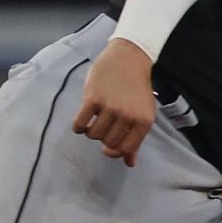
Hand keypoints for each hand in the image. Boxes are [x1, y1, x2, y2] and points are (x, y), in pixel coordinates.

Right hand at [72, 38, 157, 166]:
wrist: (128, 58)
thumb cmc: (136, 88)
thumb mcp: (143, 113)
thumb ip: (136, 138)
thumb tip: (129, 163)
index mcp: (144, 121)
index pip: (125, 149)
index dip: (114, 152)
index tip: (108, 148)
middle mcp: (128, 115)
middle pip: (108, 143)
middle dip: (103, 139)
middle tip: (103, 127)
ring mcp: (110, 107)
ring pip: (94, 135)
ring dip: (90, 132)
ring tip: (94, 121)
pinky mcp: (92, 98)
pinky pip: (80, 123)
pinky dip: (78, 126)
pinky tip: (82, 121)